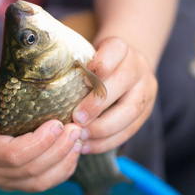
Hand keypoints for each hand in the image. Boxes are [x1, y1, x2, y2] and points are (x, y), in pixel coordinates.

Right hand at [0, 90, 83, 191]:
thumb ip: (13, 99)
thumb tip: (52, 89)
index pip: (14, 154)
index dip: (40, 142)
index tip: (58, 123)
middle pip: (32, 170)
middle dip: (60, 150)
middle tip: (77, 129)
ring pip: (39, 183)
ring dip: (64, 163)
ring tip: (79, 141)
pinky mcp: (10, 185)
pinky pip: (38, 185)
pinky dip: (59, 172)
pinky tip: (71, 155)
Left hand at [72, 37, 157, 153]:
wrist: (126, 66)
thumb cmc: (95, 64)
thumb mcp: (87, 56)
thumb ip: (75, 67)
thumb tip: (47, 89)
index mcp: (121, 48)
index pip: (115, 49)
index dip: (100, 65)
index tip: (83, 81)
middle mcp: (137, 66)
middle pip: (122, 82)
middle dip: (97, 104)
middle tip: (76, 119)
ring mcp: (146, 89)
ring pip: (131, 110)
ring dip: (103, 128)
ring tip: (81, 136)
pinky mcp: (147, 110)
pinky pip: (130, 129)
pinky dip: (108, 141)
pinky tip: (88, 146)